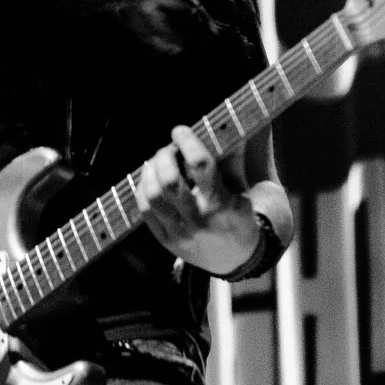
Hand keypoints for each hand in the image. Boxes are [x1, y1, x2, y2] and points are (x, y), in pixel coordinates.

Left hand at [137, 124, 260, 274]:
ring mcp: (180, 233)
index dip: (187, 141)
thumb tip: (222, 125)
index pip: (200, 165)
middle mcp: (199, 220)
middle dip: (164, 156)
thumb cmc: (239, 216)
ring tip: (156, 161)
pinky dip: (143, 188)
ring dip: (150, 171)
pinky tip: (149, 178)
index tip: (180, 130)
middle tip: (168, 148)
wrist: (236, 259)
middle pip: (169, 180)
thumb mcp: (242, 189)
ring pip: (152, 196)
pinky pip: (144, 211)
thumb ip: (230, 159)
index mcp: (222, 204)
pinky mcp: (166, 241)